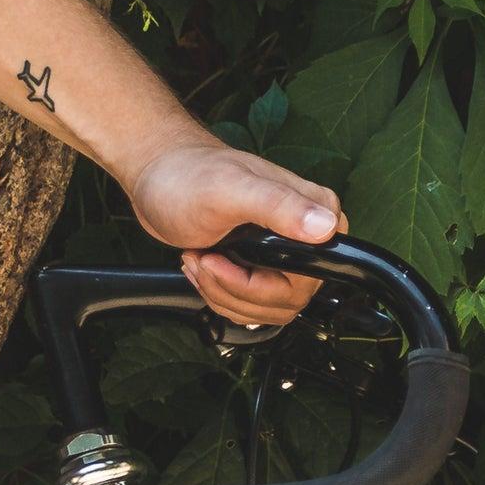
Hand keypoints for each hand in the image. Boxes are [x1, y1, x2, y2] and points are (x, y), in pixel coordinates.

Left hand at [126, 138, 343, 326]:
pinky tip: (204, 265)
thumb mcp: (231, 189)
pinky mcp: (264, 266)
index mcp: (315, 210)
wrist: (159, 178)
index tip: (223, 260)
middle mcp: (307, 234)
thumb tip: (325, 228)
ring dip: (224, 293)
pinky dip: (221, 294)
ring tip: (199, 260)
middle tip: (205, 260)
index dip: (264, 282)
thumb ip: (278, 205)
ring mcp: (285, 253)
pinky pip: (253, 304)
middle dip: (236, 289)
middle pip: (289, 298)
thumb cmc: (189, 176)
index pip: (312, 273)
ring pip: (269, 307)